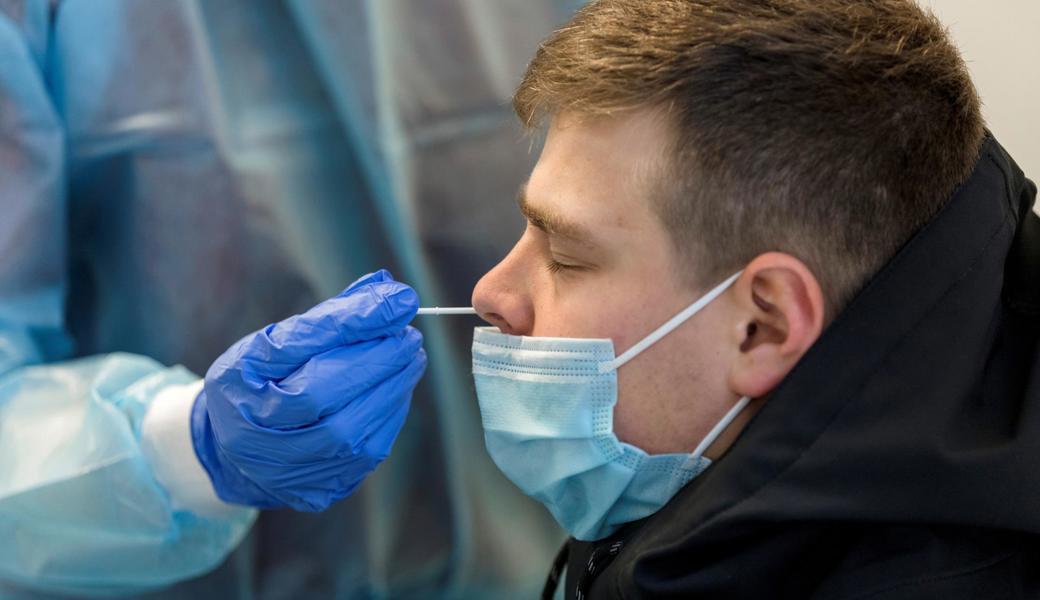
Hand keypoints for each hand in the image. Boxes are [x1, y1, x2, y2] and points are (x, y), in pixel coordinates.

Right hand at [191, 270, 426, 511]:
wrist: (232, 448)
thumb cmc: (254, 383)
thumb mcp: (269, 343)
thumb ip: (325, 319)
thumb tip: (386, 291)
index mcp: (243, 404)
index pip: (306, 364)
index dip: (356, 330)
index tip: (399, 301)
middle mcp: (265, 450)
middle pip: (334, 410)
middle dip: (381, 366)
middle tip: (409, 336)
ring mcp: (295, 477)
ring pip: (358, 437)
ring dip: (393, 391)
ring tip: (408, 357)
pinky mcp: (321, 492)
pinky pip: (368, 454)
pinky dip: (389, 415)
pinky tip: (394, 388)